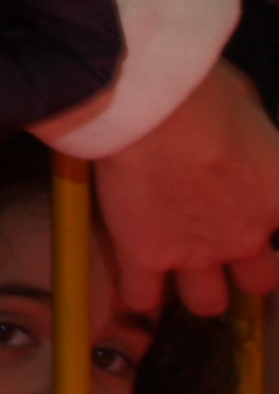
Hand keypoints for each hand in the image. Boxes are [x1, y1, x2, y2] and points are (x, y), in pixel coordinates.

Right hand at [93, 62, 278, 317]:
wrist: (149, 104)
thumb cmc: (203, 90)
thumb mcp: (250, 105)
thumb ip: (257, 144)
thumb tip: (247, 145)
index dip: (276, 243)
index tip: (266, 233)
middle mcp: (247, 236)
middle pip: (259, 282)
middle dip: (243, 264)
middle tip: (220, 238)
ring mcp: (196, 252)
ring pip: (207, 303)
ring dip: (196, 284)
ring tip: (174, 260)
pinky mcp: (144, 254)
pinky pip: (141, 297)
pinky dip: (137, 289)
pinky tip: (130, 271)